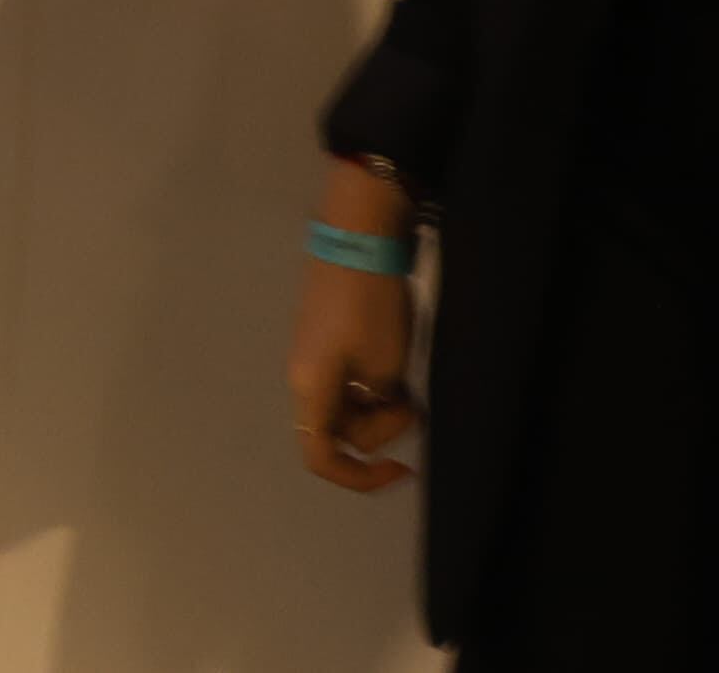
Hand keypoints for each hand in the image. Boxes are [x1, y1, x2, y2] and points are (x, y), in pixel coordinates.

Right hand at [288, 159, 420, 490]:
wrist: (357, 240)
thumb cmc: (369, 309)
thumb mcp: (387, 367)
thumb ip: (382, 404)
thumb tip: (378, 404)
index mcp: (311, 389)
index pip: (321, 457)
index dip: (358, 478)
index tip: (402, 469)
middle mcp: (304, 378)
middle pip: (340, 431)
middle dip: (382, 430)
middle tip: (413, 404)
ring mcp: (314, 356)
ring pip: (349, 405)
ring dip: (382, 406)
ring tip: (409, 380)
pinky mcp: (328, 339)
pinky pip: (350, 380)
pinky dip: (376, 384)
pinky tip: (399, 365)